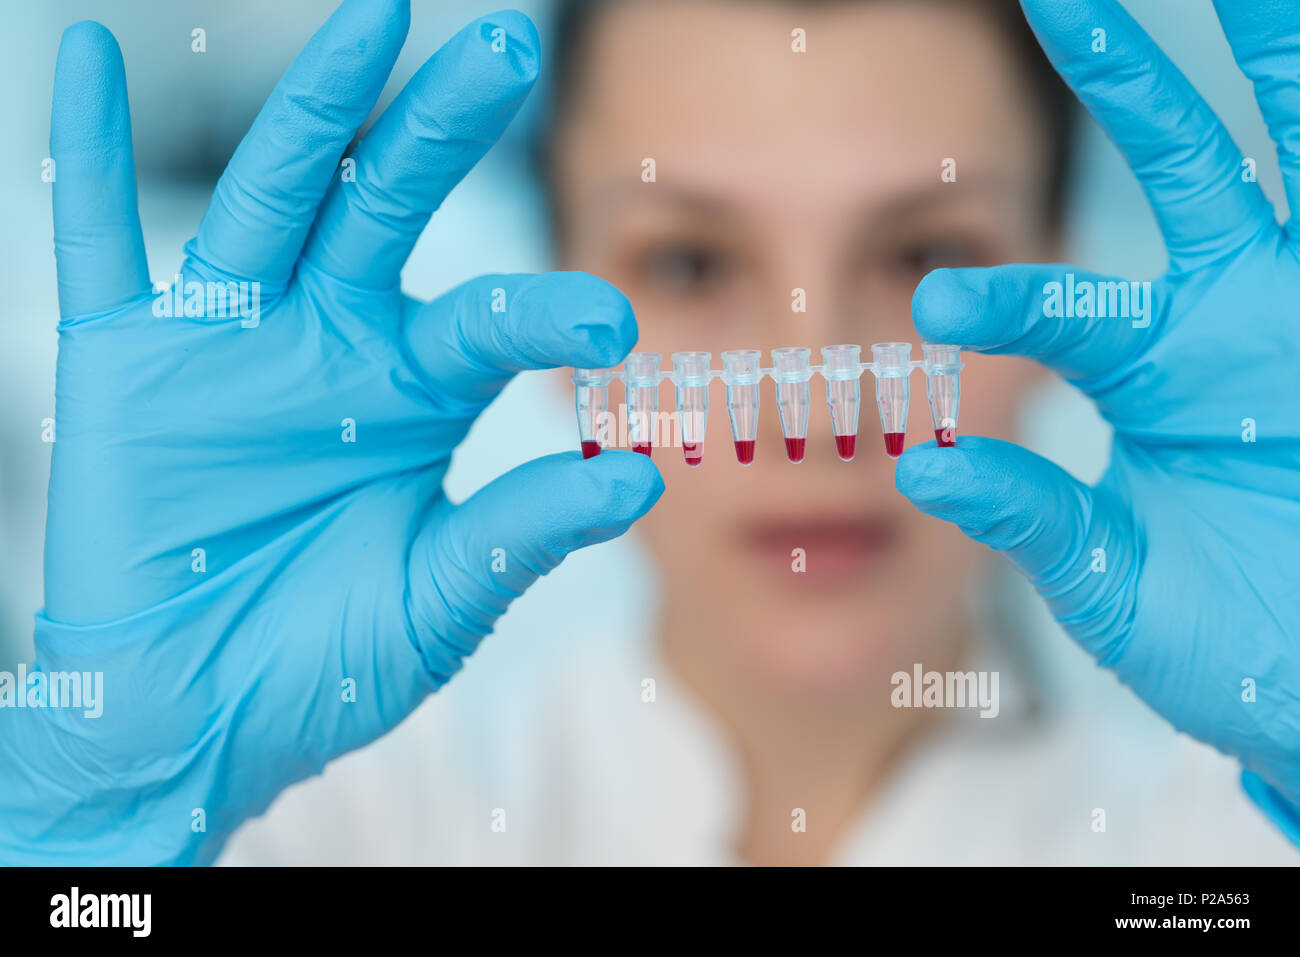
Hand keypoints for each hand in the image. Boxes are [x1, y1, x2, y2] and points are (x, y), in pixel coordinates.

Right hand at [0, 0, 661, 863]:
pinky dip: (87, 152)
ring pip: (276, 199)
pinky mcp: (125, 361)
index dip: (547, 312)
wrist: (195, 719)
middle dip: (440, 129)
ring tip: (377, 19)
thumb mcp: (438, 601)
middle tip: (506, 49)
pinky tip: (84, 57)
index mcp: (413, 391)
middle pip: (389, 207)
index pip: (489, 319)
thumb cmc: (323, 664)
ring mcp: (228, 339)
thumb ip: (520, 534)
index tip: (611, 326)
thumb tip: (637, 480)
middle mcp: (329, 341)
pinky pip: (98, 240)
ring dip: (318, 108)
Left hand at [897, 0, 1299, 844]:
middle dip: (1136, 77)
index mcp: (1158, 365)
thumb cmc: (1223, 637)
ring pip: (1299, 162)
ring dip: (1279, 64)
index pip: (1066, 303)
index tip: (936, 300)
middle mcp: (1240, 316)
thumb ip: (1033, 516)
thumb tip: (920, 466)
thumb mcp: (1109, 578)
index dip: (1003, 293)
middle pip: (1190, 165)